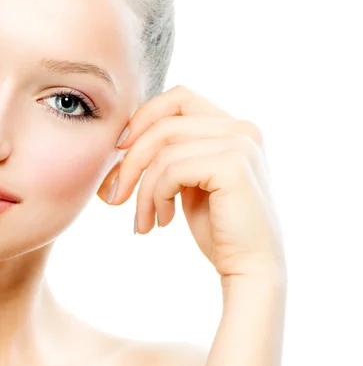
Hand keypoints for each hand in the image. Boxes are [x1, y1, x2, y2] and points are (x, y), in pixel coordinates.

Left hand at [102, 85, 285, 280]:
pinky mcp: (233, 165)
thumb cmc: (217, 227)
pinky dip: (156, 196)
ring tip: (144, 219)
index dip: (144, 118)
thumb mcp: (188, 180)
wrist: (249, 268)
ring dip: (143, 189)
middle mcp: (242, 128)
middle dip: (132, 158)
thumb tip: (121, 140)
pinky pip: (172, 170)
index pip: (179, 98)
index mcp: (233, 127)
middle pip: (164, 122)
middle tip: (115, 194)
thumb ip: (169, 153)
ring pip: (164, 150)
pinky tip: (162, 222)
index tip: (121, 151)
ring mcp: (240, 144)